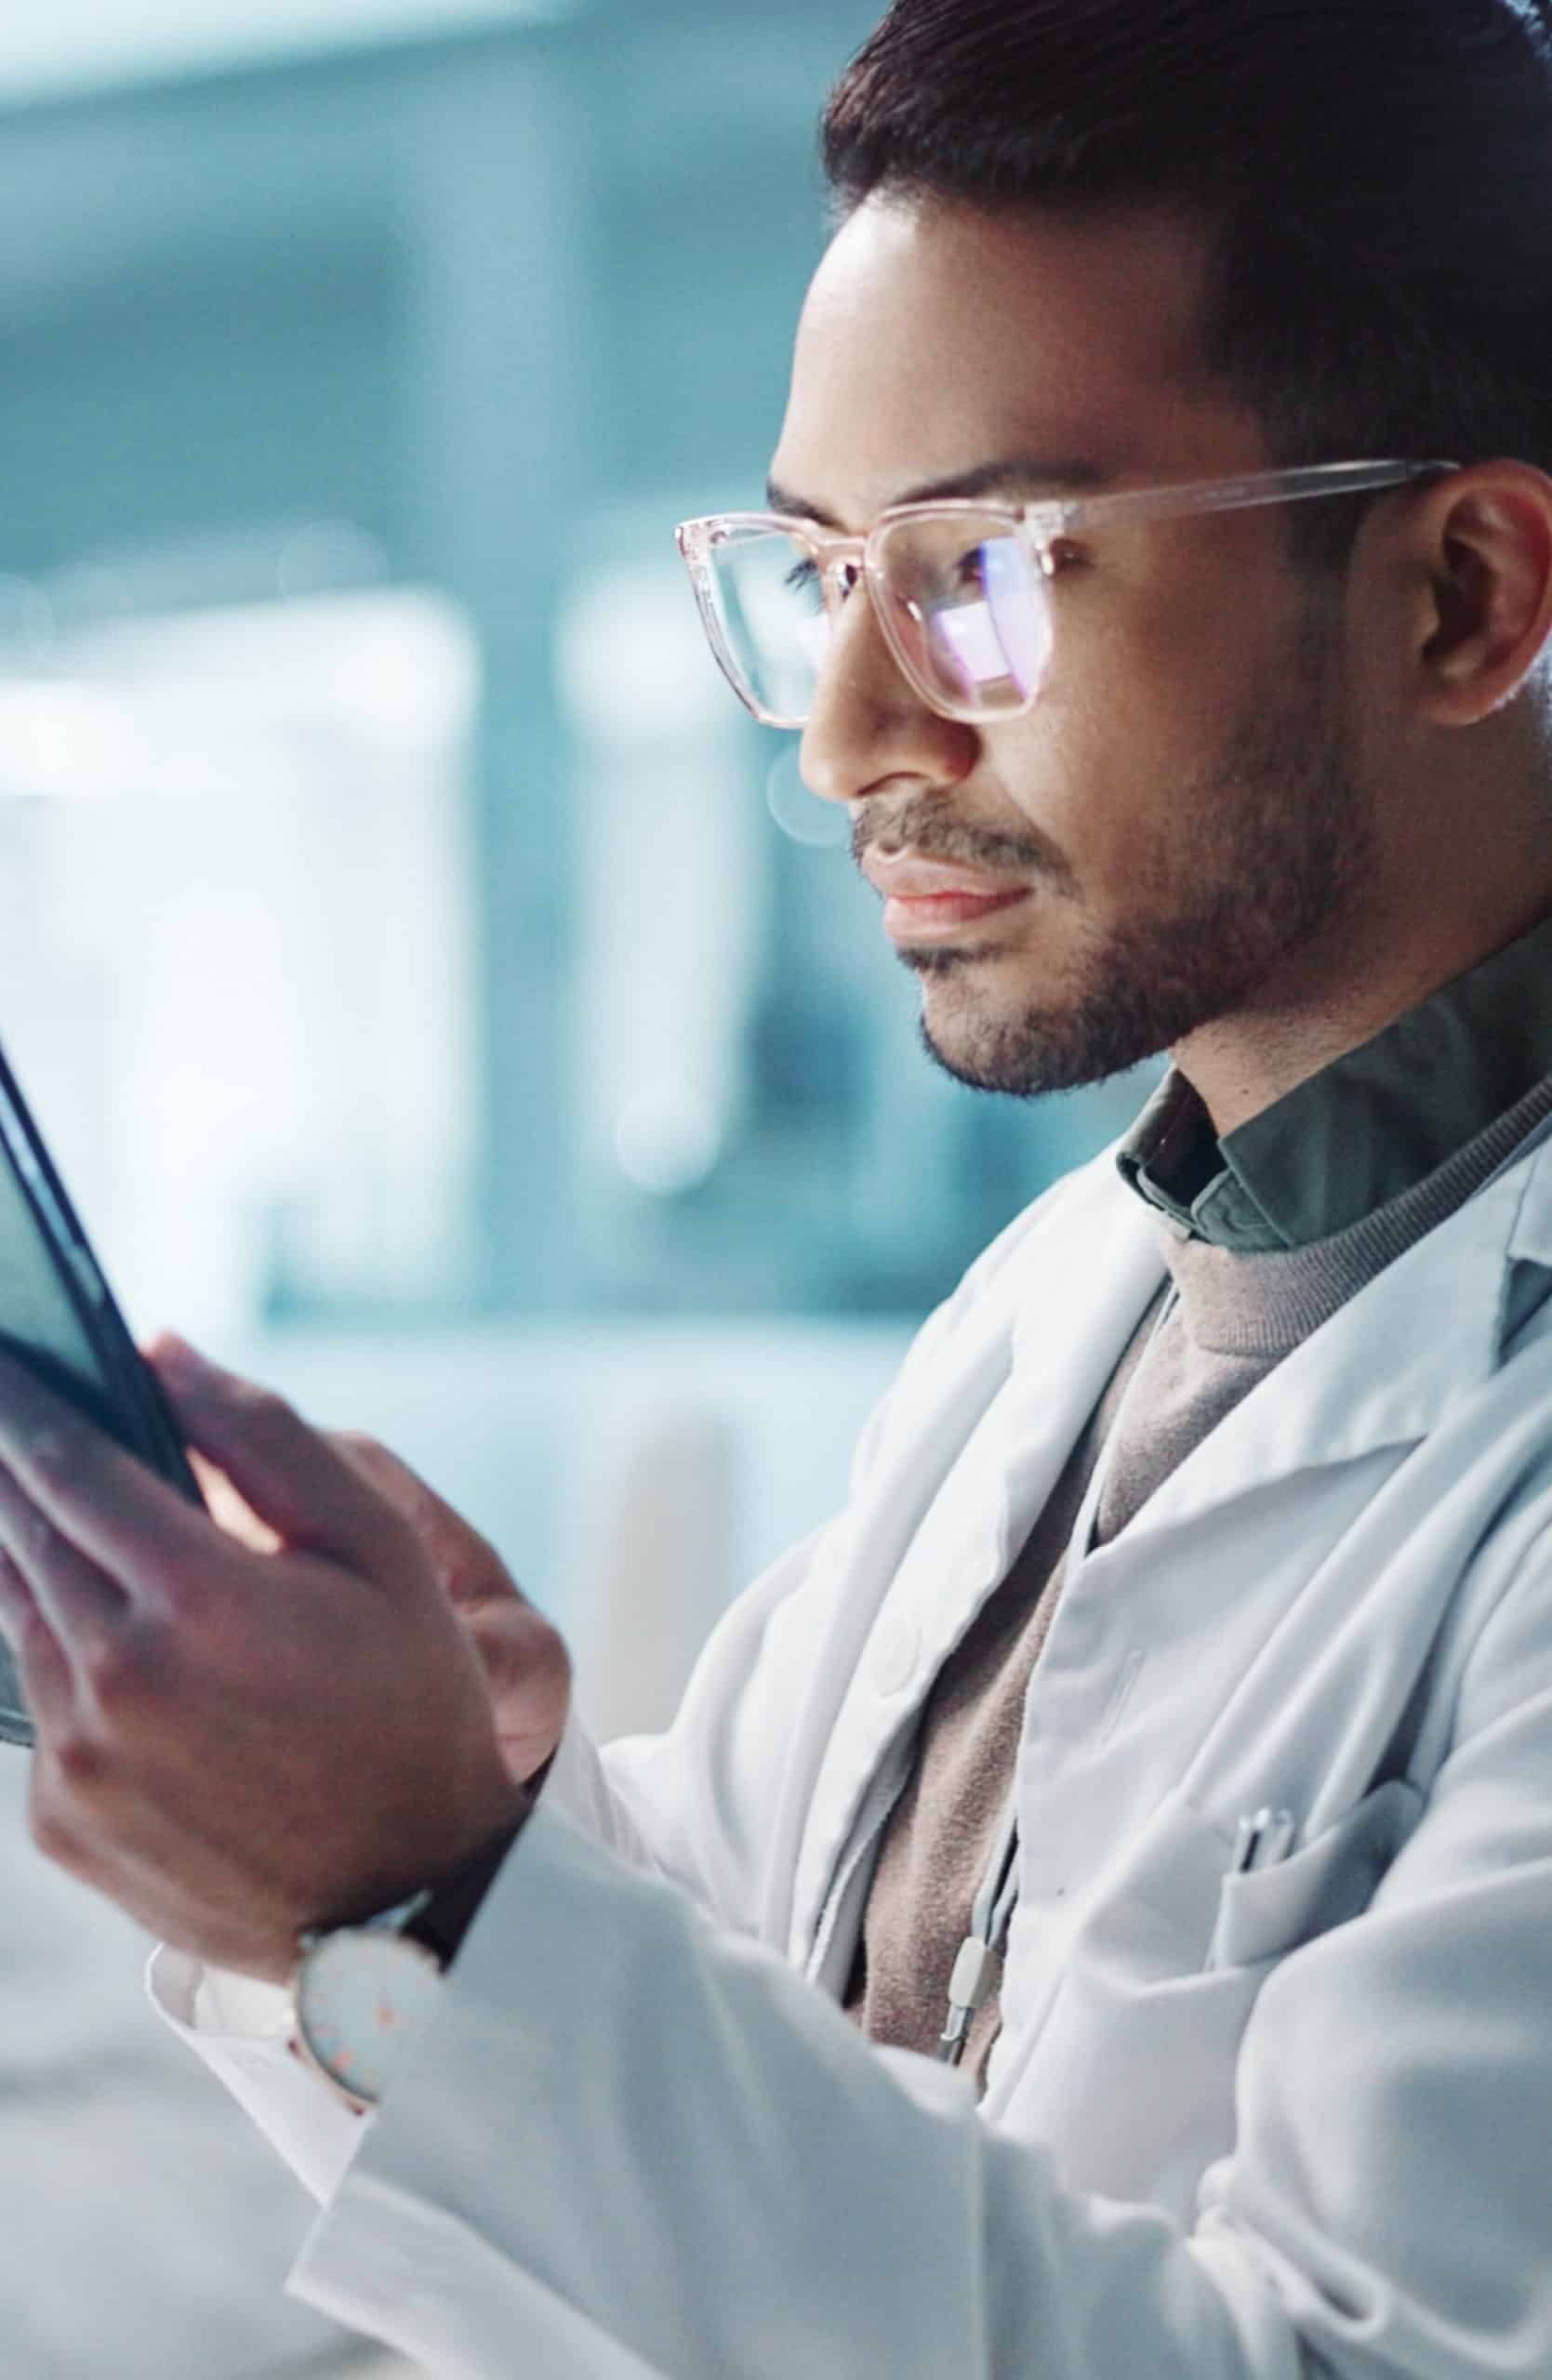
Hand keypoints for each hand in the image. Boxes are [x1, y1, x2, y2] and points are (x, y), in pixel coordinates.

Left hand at [0, 1341, 533, 1983]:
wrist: (408, 1902)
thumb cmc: (411, 1703)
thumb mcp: (380, 1549)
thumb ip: (265, 1437)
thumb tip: (158, 1352)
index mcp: (197, 1600)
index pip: (66, 1462)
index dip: (20, 1396)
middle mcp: (116, 1680)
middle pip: (23, 1531)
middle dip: (14, 1466)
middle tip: (9, 1409)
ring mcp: (78, 1762)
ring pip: (19, 1614)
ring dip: (37, 1556)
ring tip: (72, 1522)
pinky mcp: (60, 1822)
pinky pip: (39, 1704)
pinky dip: (65, 1654)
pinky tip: (126, 1651)